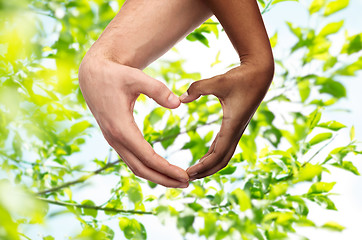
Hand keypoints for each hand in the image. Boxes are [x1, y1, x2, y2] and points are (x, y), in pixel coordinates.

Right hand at [78, 56, 188, 187]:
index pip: (147, 157)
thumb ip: (158, 89)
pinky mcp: (115, 138)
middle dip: (164, 179)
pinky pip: (132, 159)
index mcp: (121, 128)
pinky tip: (161, 168)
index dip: (167, 169)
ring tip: (177, 180)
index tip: (185, 176)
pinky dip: (148, 167)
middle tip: (187, 183)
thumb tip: (178, 104)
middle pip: (141, 169)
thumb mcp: (136, 77)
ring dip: (156, 176)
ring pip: (136, 167)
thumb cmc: (116, 75)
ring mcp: (114, 140)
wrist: (93, 75)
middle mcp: (115, 139)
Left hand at [180, 62, 273, 180]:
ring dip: (210, 165)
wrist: (260, 73)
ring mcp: (237, 129)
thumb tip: (180, 99)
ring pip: (224, 155)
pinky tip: (205, 157)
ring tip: (194, 172)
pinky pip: (224, 145)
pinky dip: (214, 154)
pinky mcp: (235, 125)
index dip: (203, 166)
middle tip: (187, 178)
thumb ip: (198, 88)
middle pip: (221, 160)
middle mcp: (236, 131)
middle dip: (205, 171)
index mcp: (232, 125)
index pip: (217, 154)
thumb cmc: (240, 77)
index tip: (188, 173)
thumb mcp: (218, 81)